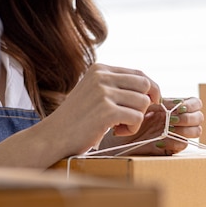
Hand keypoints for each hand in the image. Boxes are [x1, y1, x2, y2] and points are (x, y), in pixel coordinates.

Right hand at [42, 64, 160, 156]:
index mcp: (100, 69)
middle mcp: (102, 76)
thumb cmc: (77, 119)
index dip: (151, 90)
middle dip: (147, 103)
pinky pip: (137, 118)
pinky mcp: (106, 111)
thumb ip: (116, 87)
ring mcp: (103, 92)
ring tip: (119, 126)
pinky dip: (131, 129)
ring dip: (136, 119)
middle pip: (145, 85)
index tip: (151, 103)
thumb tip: (152, 91)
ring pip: (143, 102)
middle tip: (134, 118)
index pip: (139, 74)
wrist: (53, 136)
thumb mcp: (94, 93)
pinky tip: (116, 132)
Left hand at [99, 97, 203, 154]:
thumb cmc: (118, 115)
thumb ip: (151, 96)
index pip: (195, 103)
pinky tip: (160, 138)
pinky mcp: (168, 148)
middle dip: (189, 116)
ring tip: (169, 126)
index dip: (190, 103)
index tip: (173, 105)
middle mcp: (176, 121)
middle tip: (172, 117)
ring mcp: (173, 134)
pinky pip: (183, 145)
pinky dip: (175, 140)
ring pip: (196, 131)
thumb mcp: (135, 101)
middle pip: (200, 117)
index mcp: (172, 107)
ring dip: (186, 128)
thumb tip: (157, 93)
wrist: (107, 135)